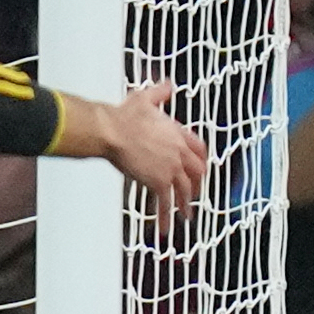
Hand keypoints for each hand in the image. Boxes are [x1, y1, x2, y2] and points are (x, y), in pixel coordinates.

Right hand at [91, 82, 208, 223]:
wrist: (112, 131)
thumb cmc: (124, 116)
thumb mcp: (145, 99)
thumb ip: (160, 92)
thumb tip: (167, 85)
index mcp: (178, 133)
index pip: (199, 149)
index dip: (200, 161)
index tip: (200, 169)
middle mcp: (179, 152)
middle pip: (197, 173)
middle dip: (196, 185)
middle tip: (193, 194)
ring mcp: (170, 168)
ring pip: (184, 190)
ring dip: (185, 204)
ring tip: (185, 216)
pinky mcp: (158, 181)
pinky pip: (165, 203)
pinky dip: (165, 217)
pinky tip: (165, 228)